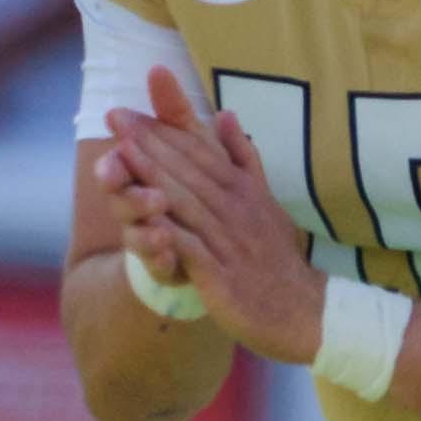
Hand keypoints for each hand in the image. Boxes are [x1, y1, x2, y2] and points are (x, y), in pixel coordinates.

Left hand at [105, 67, 320, 364]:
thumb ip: (243, 158)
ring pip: (185, 202)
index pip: (199, 152)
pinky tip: (141, 218)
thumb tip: (226, 114)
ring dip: (152, 177)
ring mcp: (228, 241)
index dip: (164, 129)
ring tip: (120, 153)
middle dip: (149, 142)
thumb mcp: (264, 199)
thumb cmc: (277, 257)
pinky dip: (167, 232)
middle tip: (116, 117)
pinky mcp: (222, 275)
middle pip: (187, 170)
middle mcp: (235, 209)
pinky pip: (191, 249)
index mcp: (242, 189)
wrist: (304, 310)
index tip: (132, 110)